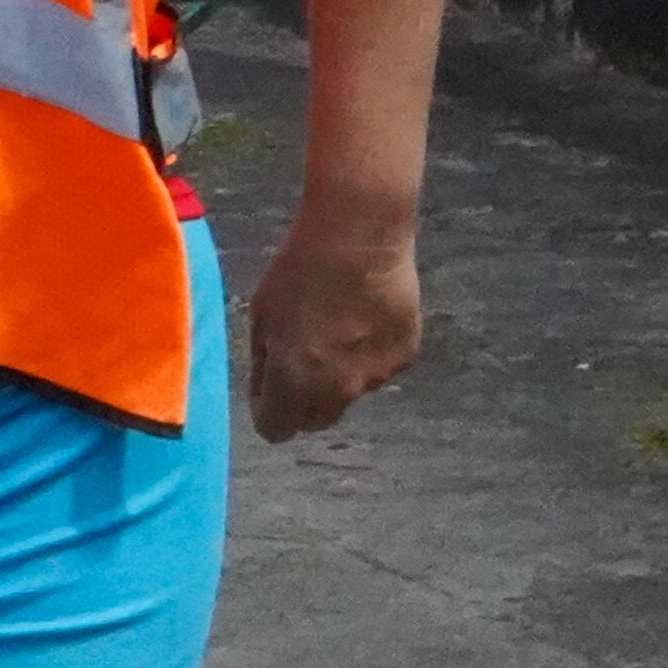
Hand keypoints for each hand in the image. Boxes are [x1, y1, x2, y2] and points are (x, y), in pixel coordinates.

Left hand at [246, 222, 420, 440]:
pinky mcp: (405, 357)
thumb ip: (263, 359)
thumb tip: (265, 385)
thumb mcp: (262, 313)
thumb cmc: (299, 270)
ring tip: (334, 326)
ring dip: (337, 374)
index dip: (267, 410)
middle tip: (296, 361)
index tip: (266, 388)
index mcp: (294, 381)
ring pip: (350, 392)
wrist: (359, 238)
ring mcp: (376, 376)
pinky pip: (378, 367)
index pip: (276, 429)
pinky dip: (368, 352)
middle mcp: (338, 390)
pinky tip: (363, 315)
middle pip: (316, 419)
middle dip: (301, 401)